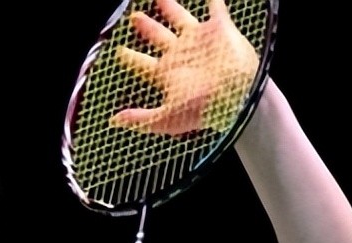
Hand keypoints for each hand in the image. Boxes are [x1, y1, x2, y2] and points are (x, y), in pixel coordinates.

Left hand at [110, 0, 258, 136]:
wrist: (237, 97)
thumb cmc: (202, 109)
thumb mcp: (166, 118)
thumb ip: (141, 118)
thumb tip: (113, 121)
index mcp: (167, 73)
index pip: (142, 64)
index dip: (130, 57)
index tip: (118, 52)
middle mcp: (181, 54)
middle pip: (158, 37)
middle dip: (146, 27)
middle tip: (134, 18)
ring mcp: (199, 40)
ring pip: (180, 17)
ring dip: (169, 6)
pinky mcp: (220, 29)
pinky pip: (215, 6)